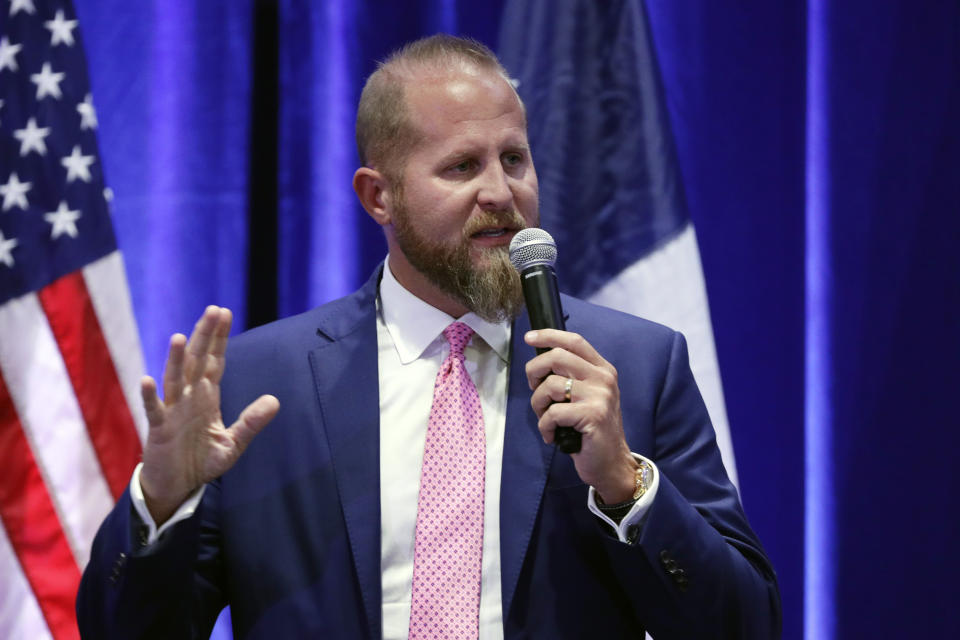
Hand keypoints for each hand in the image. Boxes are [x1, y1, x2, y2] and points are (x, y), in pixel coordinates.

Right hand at [139, 306, 278, 524]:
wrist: (177, 485)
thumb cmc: (202, 460)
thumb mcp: (233, 443)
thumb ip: (251, 423)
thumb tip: (275, 401)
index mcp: (207, 396)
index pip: (215, 361)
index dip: (219, 338)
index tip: (224, 312)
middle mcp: (189, 397)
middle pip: (197, 361)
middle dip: (204, 336)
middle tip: (212, 310)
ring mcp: (172, 411)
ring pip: (174, 379)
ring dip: (176, 359)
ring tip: (180, 337)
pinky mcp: (159, 429)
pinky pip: (154, 410)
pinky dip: (150, 396)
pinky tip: (147, 379)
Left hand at [524, 329, 637, 503]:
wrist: (611, 463)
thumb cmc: (591, 430)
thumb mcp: (587, 396)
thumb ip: (571, 376)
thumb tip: (539, 362)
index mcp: (602, 370)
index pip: (574, 341)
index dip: (549, 335)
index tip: (529, 338)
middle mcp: (603, 378)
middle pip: (556, 357)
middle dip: (534, 371)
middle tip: (534, 390)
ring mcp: (599, 396)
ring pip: (550, 386)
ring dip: (538, 405)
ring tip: (546, 419)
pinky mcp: (592, 415)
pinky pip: (552, 413)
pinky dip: (545, 426)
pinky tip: (552, 435)